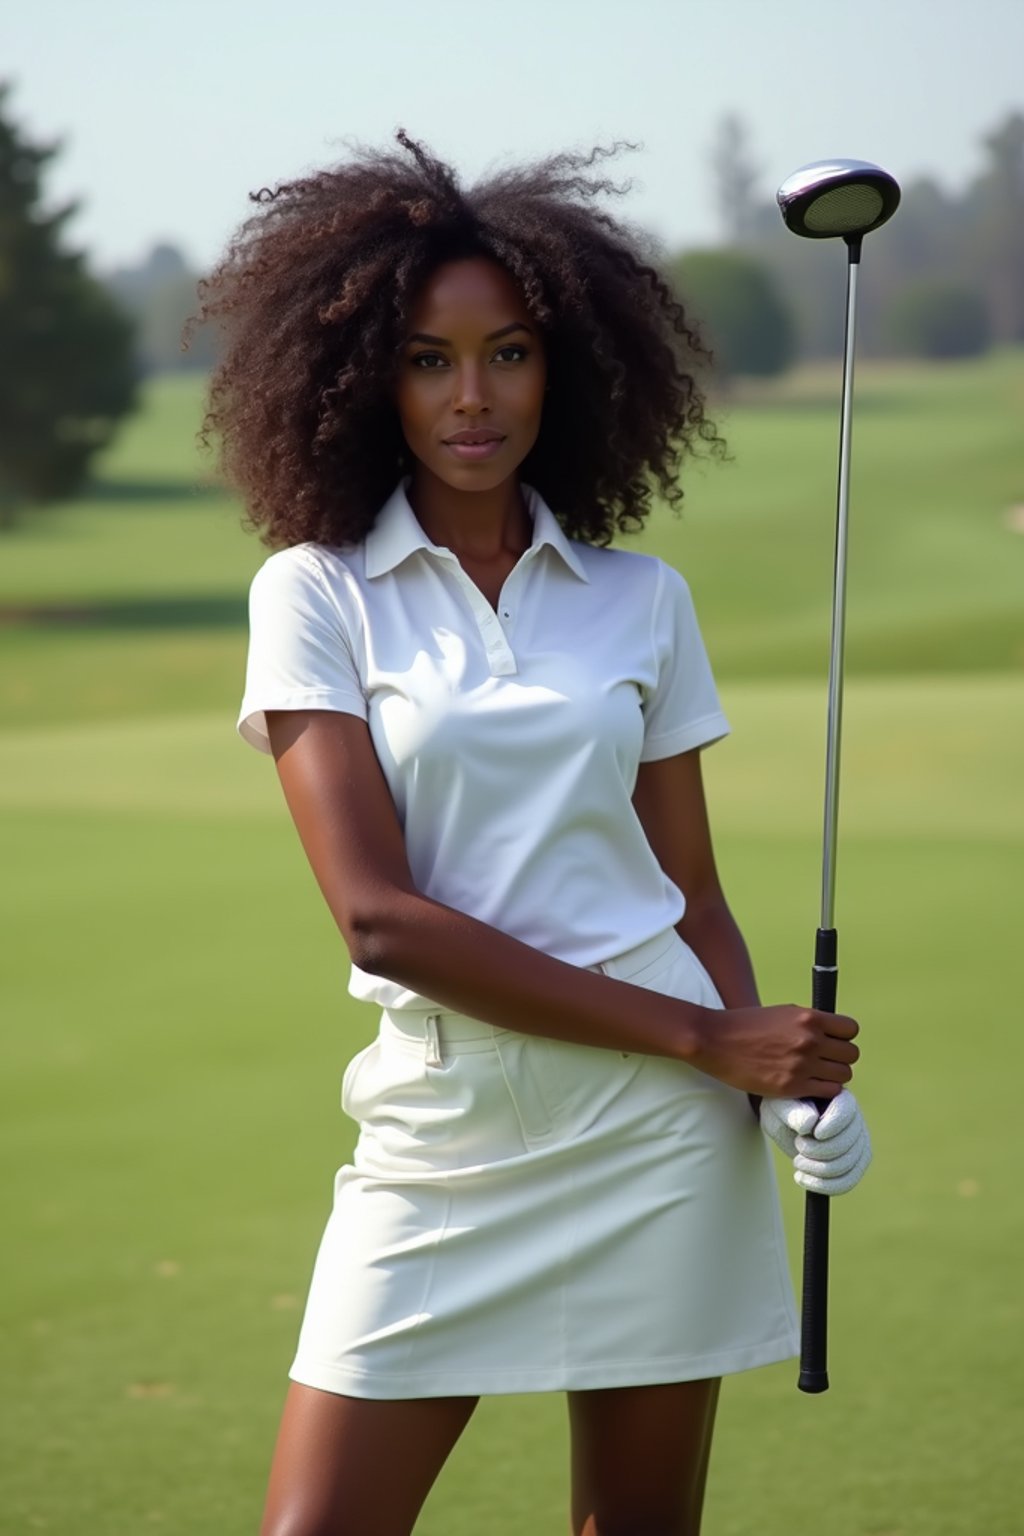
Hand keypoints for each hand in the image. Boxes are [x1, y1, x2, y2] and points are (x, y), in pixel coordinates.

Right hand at [691, 1003, 858, 1099]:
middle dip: (840, 1057)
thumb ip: (809, 1023)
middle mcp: (809, 1040)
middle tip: (824, 1061)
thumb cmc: (746, 1024)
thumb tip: (830, 1037)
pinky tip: (810, 1085)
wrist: (715, 1040)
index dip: (843, 1036)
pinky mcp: (791, 1086)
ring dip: (834, 1076)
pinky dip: (823, 1090)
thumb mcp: (783, 1013)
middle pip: (851, 1054)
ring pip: (844, 1075)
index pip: (851, 1030)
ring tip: (817, 1075)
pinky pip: (829, 1092)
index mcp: (808, 1018)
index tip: (833, 1042)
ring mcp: (801, 1065)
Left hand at [761, 1089, 871, 1195]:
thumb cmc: (783, 1106)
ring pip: (849, 1166)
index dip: (832, 1125)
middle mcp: (854, 1119)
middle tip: (798, 1145)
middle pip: (847, 1144)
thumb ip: (792, 1111)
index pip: (846, 1112)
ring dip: (819, 1170)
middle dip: (819, 1151)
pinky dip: (825, 1185)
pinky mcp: (853, 1163)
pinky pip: (848, 1181)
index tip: (812, 1133)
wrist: (785, 1119)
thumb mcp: (780, 1104)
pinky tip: (803, 1178)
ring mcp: (857, 1142)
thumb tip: (808, 1123)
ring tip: (798, 1162)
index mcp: (839, 1097)